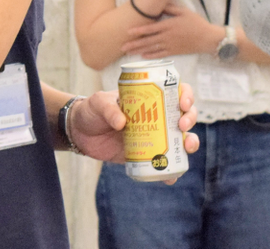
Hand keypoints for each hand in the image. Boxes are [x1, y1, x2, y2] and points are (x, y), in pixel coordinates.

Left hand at [69, 84, 200, 181]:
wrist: (80, 133)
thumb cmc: (91, 111)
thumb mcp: (98, 103)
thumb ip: (108, 109)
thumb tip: (122, 123)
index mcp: (148, 98)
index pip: (174, 91)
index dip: (186, 95)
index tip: (183, 103)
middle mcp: (156, 116)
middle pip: (183, 115)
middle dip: (189, 119)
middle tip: (181, 125)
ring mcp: (153, 136)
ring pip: (180, 139)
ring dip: (189, 143)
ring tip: (186, 148)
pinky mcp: (145, 155)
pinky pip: (163, 163)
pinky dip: (171, 172)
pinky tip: (172, 177)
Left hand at [120, 5, 218, 57]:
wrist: (207, 38)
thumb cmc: (196, 23)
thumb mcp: (184, 12)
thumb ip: (170, 8)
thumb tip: (159, 5)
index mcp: (168, 25)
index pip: (150, 28)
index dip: (138, 30)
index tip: (128, 32)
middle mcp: (167, 37)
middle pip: (147, 41)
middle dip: (134, 44)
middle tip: (122, 46)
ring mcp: (170, 45)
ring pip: (151, 49)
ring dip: (139, 50)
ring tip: (128, 52)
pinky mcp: (174, 52)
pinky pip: (160, 54)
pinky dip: (151, 55)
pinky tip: (143, 56)